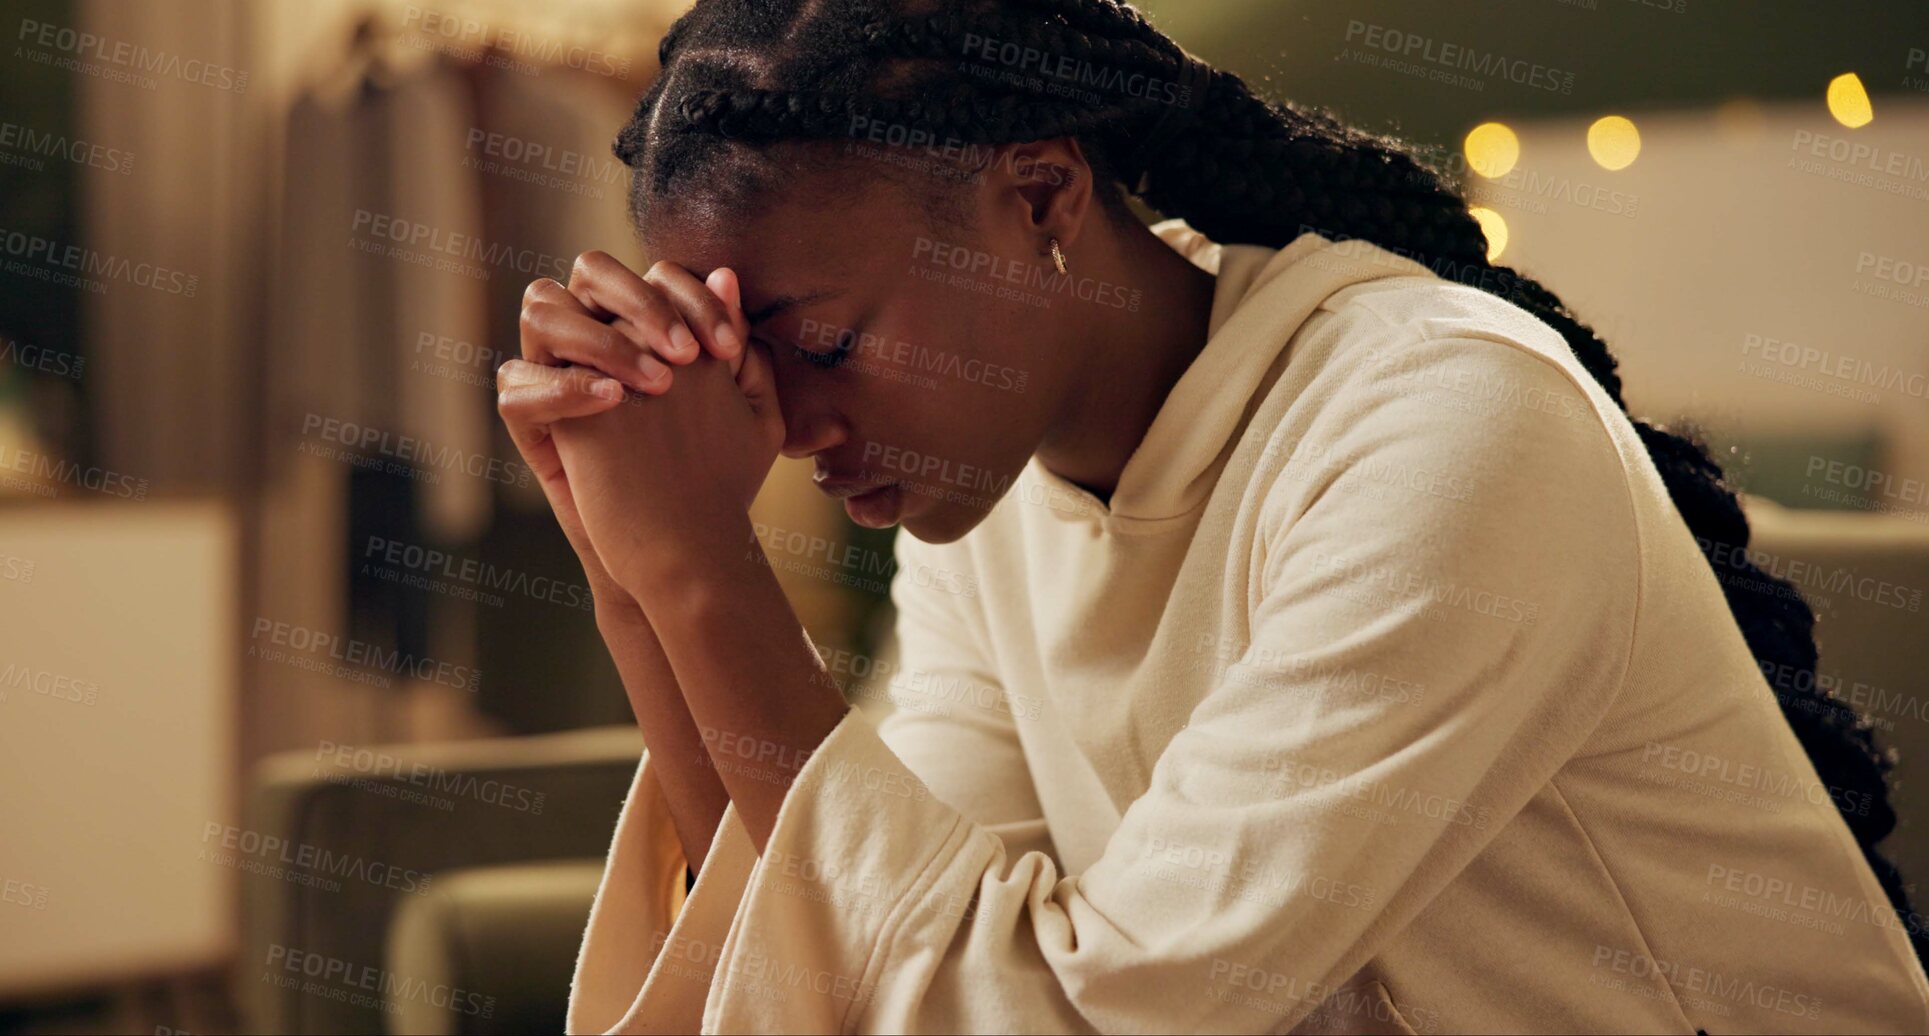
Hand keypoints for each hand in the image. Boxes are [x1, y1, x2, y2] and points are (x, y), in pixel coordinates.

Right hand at [498, 256, 748, 607]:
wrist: (681, 548)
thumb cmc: (715, 474)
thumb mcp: (745, 408)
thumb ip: (735, 343)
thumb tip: (727, 274)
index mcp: (646, 324)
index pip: (658, 275)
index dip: (694, 299)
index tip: (729, 350)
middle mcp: (595, 334)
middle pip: (593, 271)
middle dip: (642, 303)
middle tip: (686, 358)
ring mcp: (555, 369)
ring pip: (541, 308)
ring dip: (601, 339)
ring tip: (654, 386)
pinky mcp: (529, 417)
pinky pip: (516, 382)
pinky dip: (562, 386)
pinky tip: (614, 404)